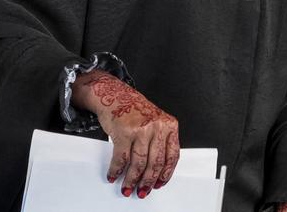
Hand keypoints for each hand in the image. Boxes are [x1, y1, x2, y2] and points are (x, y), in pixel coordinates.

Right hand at [71, 70, 179, 198]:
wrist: (116, 96)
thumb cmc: (136, 110)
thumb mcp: (156, 122)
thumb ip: (160, 142)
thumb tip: (158, 171)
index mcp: (169, 126)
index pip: (172, 155)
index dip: (166, 173)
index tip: (159, 183)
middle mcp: (157, 127)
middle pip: (155, 162)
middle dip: (148, 181)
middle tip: (142, 190)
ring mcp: (141, 130)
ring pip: (139, 163)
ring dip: (132, 179)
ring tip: (127, 187)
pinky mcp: (124, 132)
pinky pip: (121, 158)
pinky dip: (116, 170)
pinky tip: (114, 175)